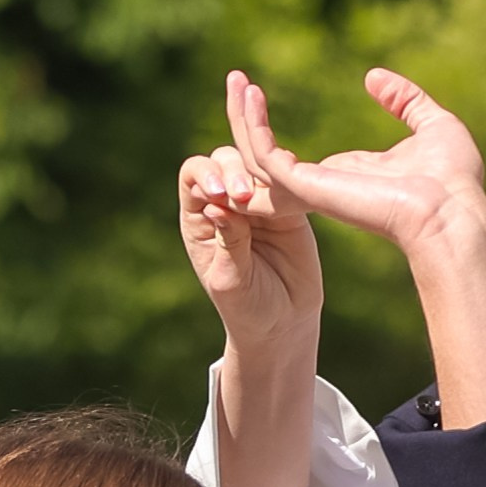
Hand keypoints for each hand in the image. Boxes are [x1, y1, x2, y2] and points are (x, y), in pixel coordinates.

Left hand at [180, 84, 323, 351]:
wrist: (283, 324)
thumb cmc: (247, 308)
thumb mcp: (231, 280)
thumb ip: (227, 242)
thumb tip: (217, 205)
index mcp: (201, 218)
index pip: (194, 177)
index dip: (204, 175)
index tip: (217, 194)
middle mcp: (227, 203)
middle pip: (224, 162)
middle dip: (231, 171)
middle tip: (242, 196)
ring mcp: (259, 203)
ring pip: (256, 165)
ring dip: (258, 173)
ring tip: (262, 198)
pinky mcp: (289, 208)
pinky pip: (288, 183)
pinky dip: (287, 180)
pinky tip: (290, 191)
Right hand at [229, 66, 485, 257]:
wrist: (452, 210)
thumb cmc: (453, 180)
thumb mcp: (431, 124)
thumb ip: (404, 100)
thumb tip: (373, 78)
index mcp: (350, 177)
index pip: (300, 163)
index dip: (276, 135)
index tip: (255, 98)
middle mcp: (327, 186)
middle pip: (270, 161)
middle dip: (248, 122)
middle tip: (236, 81)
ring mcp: (315, 191)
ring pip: (259, 162)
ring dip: (243, 120)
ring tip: (237, 81)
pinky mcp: (309, 189)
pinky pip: (266, 160)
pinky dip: (255, 129)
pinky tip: (252, 99)